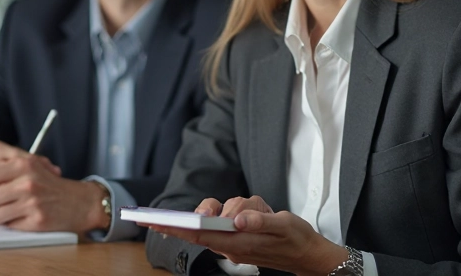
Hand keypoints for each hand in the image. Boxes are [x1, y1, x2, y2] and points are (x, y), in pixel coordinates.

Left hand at [0, 142, 107, 233]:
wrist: (78, 202)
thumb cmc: (50, 184)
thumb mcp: (31, 164)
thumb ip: (6, 161)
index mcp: (23, 164)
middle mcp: (27, 181)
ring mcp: (32, 202)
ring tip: (0, 213)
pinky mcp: (36, 220)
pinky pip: (8, 225)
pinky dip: (7, 223)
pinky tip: (15, 218)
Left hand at [147, 196, 349, 275]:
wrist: (308, 253)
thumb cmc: (295, 239)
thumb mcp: (283, 226)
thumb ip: (260, 221)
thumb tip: (238, 219)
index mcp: (236, 243)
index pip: (196, 234)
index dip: (172, 228)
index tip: (151, 222)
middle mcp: (231, 242)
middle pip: (203, 223)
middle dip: (204, 212)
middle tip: (217, 208)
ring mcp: (235, 237)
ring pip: (221, 212)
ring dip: (236, 206)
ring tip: (259, 211)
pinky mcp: (241, 231)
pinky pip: (233, 214)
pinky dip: (244, 209)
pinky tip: (260, 212)